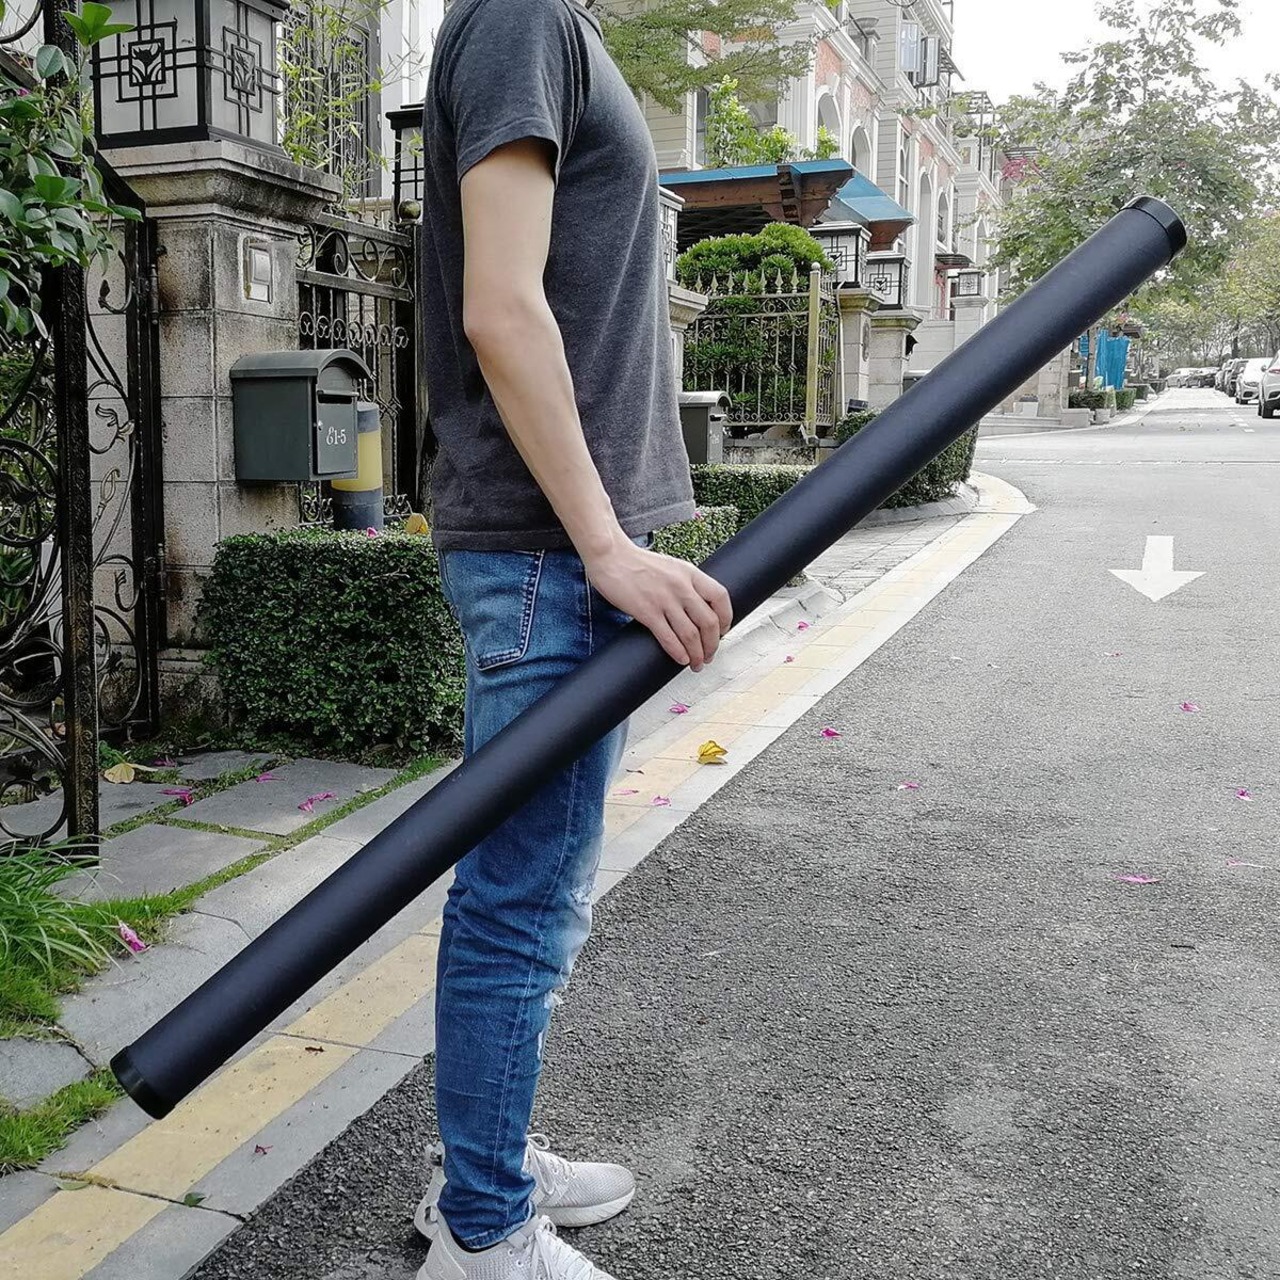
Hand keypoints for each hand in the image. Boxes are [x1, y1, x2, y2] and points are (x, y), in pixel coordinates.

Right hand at [584, 539, 732, 671]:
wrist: (610, 556)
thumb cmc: (637, 563)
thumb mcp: (671, 567)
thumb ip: (686, 583)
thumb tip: (698, 607)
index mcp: (690, 573)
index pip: (720, 597)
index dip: (726, 618)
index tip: (723, 631)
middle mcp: (681, 586)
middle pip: (709, 622)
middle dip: (712, 644)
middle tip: (709, 655)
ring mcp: (664, 599)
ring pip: (691, 634)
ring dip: (697, 654)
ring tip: (696, 663)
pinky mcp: (646, 611)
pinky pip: (668, 638)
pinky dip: (678, 652)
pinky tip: (681, 659)